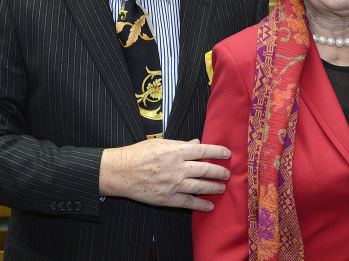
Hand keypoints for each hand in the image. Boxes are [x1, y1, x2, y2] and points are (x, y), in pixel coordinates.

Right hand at [99, 138, 230, 211]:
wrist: (120, 172)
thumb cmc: (138, 154)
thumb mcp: (160, 143)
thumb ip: (181, 144)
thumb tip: (197, 143)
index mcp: (175, 151)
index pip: (203, 150)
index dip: (217, 151)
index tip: (228, 153)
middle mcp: (177, 167)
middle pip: (205, 169)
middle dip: (219, 171)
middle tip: (227, 173)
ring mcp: (172, 184)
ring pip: (199, 186)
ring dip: (213, 187)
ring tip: (222, 187)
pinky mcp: (166, 198)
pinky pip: (187, 202)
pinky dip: (200, 205)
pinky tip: (209, 206)